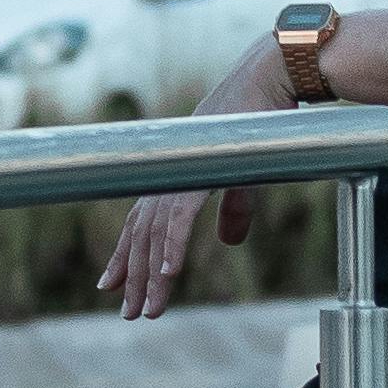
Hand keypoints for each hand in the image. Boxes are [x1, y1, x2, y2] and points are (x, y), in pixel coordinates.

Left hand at [95, 34, 287, 319]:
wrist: (274, 75)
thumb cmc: (263, 118)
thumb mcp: (246, 174)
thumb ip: (234, 208)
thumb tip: (228, 241)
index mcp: (179, 171)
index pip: (143, 220)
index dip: (127, 254)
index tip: (113, 286)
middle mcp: (173, 171)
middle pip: (142, 232)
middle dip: (132, 274)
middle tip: (127, 312)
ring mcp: (185, 169)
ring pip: (158, 232)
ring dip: (151, 274)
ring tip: (147, 309)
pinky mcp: (205, 167)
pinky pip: (182, 215)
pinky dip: (172, 245)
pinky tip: (167, 275)